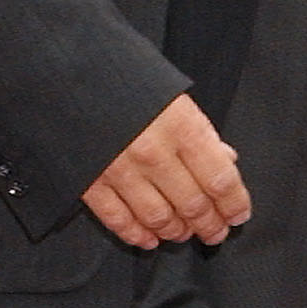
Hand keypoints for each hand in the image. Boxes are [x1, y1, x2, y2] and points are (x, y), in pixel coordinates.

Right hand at [83, 92, 249, 249]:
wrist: (67, 68)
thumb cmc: (125, 76)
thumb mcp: (173, 94)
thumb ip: (201, 131)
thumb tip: (225, 161)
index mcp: (181, 126)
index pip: (220, 179)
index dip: (234, 204)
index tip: (239, 215)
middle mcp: (154, 152)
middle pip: (193, 205)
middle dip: (210, 225)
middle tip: (216, 233)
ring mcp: (120, 170)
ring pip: (158, 218)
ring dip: (176, 232)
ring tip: (184, 234)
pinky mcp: (89, 181)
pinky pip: (118, 219)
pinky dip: (136, 234)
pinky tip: (148, 239)